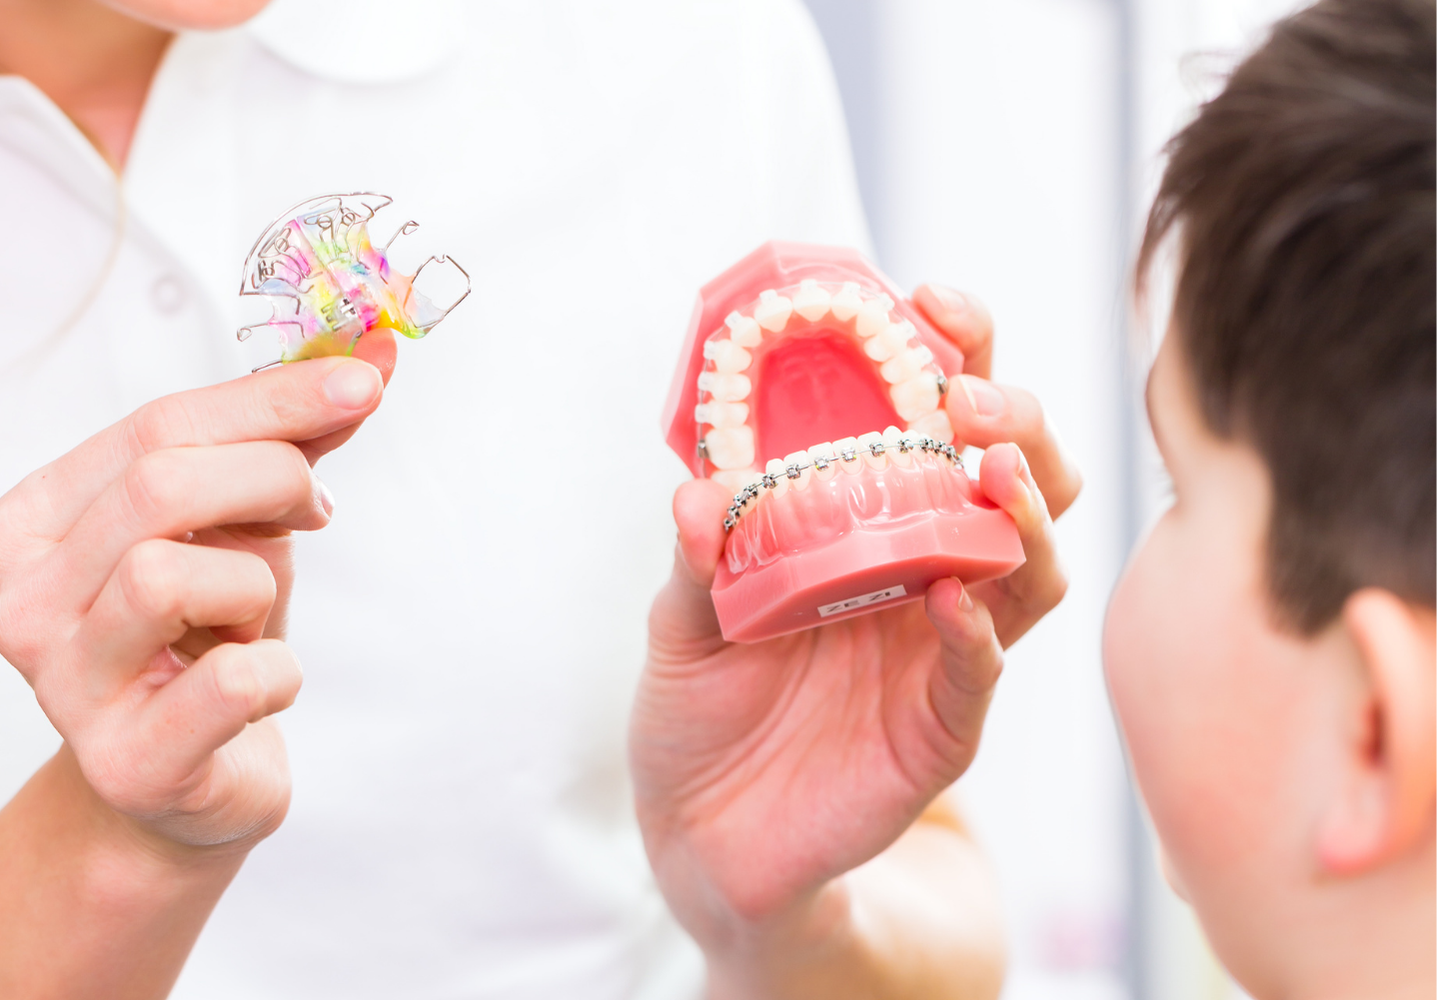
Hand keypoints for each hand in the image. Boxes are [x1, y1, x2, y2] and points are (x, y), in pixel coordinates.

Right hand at [0, 333, 396, 854]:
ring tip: (252, 618)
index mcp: (33, 525)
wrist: (193, 779)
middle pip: (159, 487)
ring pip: (173, 576)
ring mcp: (65, 689)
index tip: (360, 384)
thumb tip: (370, 355)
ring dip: (256, 585)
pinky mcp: (128, 763)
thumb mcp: (243, 525)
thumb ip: (291, 441)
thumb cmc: (208, 637)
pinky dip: (277, 671)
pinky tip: (265, 683)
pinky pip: (229, 680)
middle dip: (273, 479)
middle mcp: (24, 603)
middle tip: (315, 512)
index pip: (154, 425)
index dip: (271, 400)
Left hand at [628, 289, 1080, 989]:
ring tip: (989, 470)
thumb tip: (697, 491)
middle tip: (966, 394)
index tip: (928, 298)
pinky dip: (976, 634)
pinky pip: (979, 674)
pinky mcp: (939, 729)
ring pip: (1027, 566)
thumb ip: (696, 559)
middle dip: (1012, 420)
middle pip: (1015, 478)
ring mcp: (943, 651)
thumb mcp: (682, 624)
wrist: (706, 840)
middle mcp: (923, 576)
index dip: (952, 355)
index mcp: (868, 529)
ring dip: (1022, 511)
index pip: (936, 425)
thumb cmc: (702, 713)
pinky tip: (953, 600)